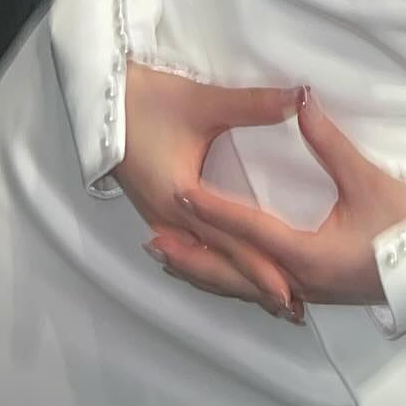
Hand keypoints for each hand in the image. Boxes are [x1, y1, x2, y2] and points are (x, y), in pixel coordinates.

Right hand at [115, 60, 304, 320]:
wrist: (104, 101)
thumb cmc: (152, 102)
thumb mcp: (205, 102)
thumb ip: (255, 104)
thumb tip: (301, 97)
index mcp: (182, 199)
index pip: (232, 241)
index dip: (262, 266)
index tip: (291, 291)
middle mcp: (170, 218)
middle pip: (219, 260)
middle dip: (254, 282)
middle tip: (291, 308)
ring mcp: (160, 217)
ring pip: (204, 258)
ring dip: (235, 274)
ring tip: (269, 295)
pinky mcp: (157, 209)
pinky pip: (191, 246)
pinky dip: (215, 260)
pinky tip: (228, 266)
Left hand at [152, 89, 405, 313]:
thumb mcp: (367, 181)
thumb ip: (330, 143)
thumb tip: (301, 100)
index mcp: (305, 256)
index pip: (246, 228)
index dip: (211, 209)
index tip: (179, 192)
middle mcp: (297, 279)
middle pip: (231, 270)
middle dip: (191, 254)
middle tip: (152, 237)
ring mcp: (305, 288)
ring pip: (242, 284)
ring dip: (205, 267)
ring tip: (170, 252)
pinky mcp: (314, 287)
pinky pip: (259, 284)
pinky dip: (231, 275)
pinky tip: (222, 267)